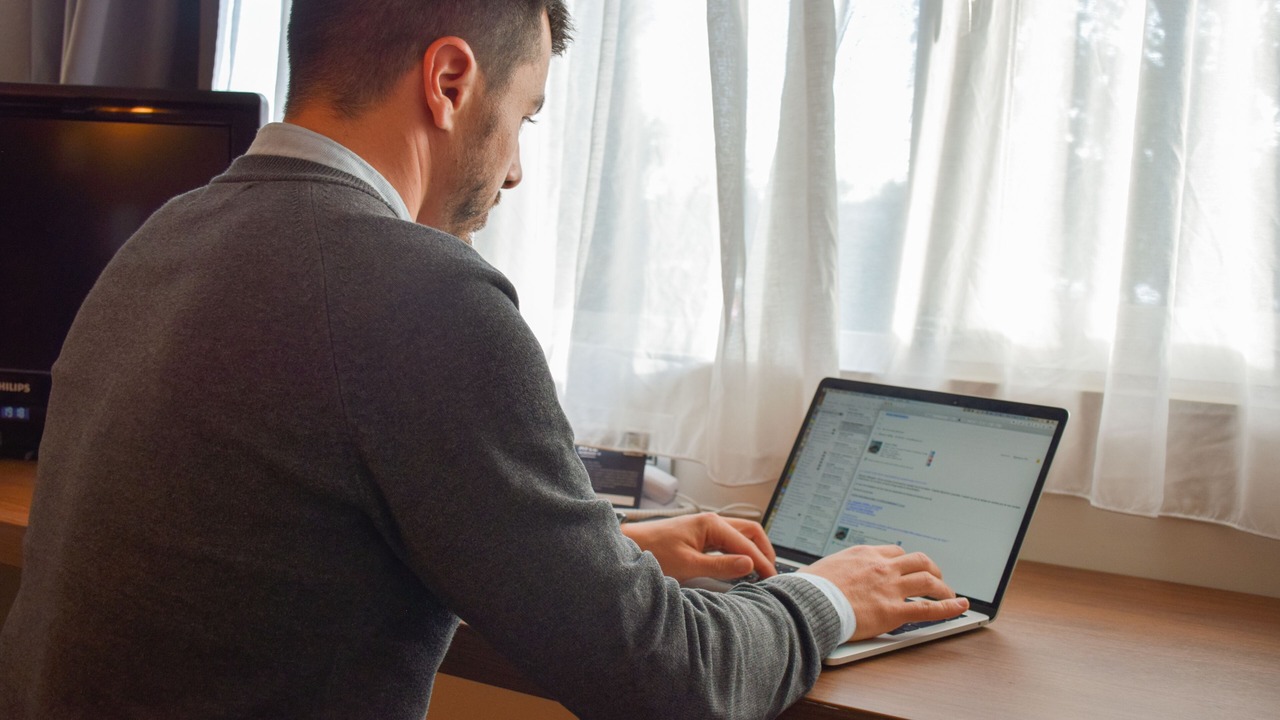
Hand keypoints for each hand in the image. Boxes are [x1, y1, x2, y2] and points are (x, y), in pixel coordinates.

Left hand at [620, 512, 776, 581]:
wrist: (631, 545)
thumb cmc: (654, 552)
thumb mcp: (688, 565)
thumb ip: (721, 566)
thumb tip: (750, 564)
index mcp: (712, 524)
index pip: (747, 543)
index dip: (762, 562)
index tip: (772, 579)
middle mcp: (712, 521)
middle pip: (750, 532)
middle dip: (764, 551)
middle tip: (771, 573)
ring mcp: (707, 527)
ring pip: (741, 534)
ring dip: (754, 550)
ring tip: (762, 571)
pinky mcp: (701, 535)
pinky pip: (730, 540)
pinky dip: (741, 550)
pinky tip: (743, 565)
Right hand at [805, 545, 968, 640]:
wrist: (809, 603)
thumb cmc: (808, 589)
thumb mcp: (820, 568)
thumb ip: (832, 570)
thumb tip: (820, 576)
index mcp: (864, 554)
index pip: (894, 552)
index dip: (905, 561)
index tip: (908, 567)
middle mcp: (881, 567)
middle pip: (917, 561)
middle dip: (931, 568)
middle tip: (936, 577)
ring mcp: (889, 588)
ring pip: (927, 581)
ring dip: (942, 587)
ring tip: (950, 594)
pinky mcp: (893, 611)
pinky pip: (929, 608)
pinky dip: (949, 607)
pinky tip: (961, 607)